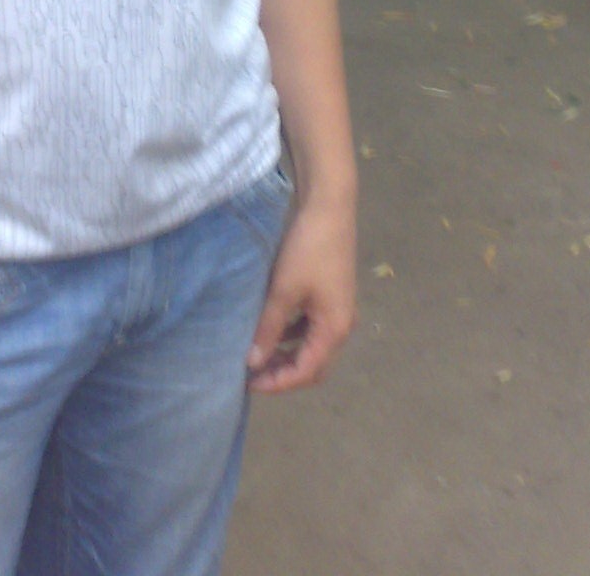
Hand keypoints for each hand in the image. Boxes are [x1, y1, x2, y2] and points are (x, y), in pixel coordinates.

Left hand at [246, 191, 357, 394]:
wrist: (329, 207)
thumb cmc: (308, 250)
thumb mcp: (284, 290)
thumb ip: (269, 328)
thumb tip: (253, 362)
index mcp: (334, 330)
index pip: (306, 372)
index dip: (277, 382)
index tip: (248, 383)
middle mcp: (342, 325)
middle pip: (313, 366)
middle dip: (284, 374)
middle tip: (252, 376)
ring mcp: (338, 309)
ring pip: (312, 347)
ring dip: (287, 355)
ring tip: (257, 356)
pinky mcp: (331, 294)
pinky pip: (311, 328)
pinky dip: (292, 336)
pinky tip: (272, 329)